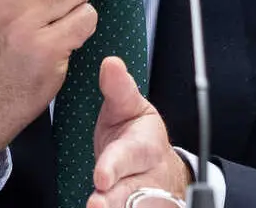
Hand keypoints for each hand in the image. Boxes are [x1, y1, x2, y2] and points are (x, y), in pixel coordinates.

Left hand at [89, 57, 191, 207]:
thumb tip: (110, 63)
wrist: (159, 168)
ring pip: (130, 206)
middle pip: (131, 193)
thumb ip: (118, 89)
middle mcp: (146, 178)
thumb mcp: (129, 108)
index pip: (129, 156)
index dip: (114, 167)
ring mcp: (142, 200)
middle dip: (113, 201)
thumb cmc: (137, 135)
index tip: (101, 177)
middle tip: (96, 205)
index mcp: (144, 147)